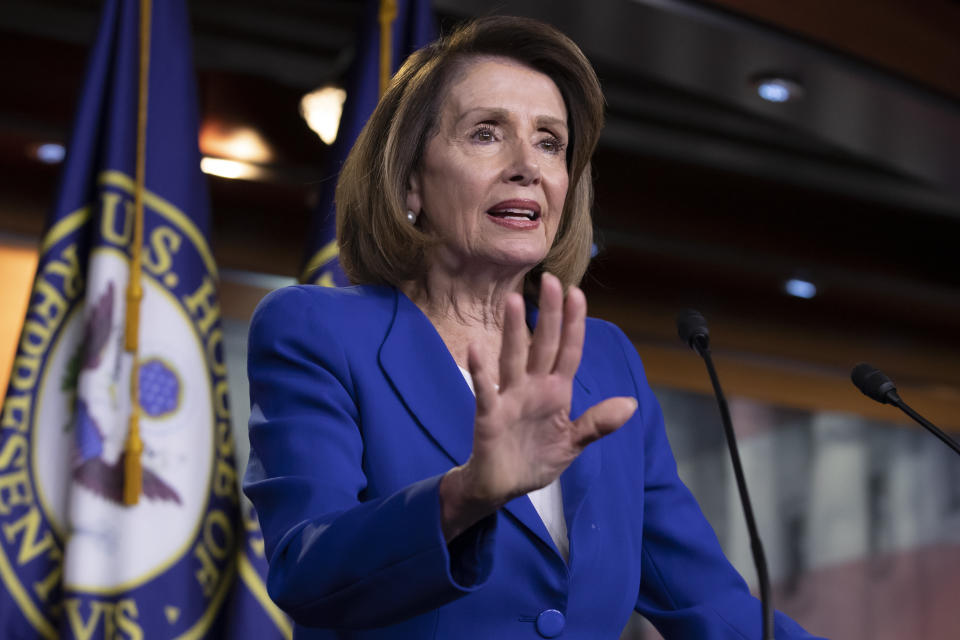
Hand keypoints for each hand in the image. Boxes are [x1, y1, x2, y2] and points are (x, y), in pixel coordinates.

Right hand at [439, 273, 637, 539]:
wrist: (503, 487)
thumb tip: (631, 403)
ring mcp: (510, 398)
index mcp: (556, 392)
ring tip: (513, 301)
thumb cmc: (536, 459)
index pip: (568, 351)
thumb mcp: (573, 444)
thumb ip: (597, 423)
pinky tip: (475, 348)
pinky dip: (481, 371)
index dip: (574, 324)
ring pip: (512, 358)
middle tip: (550, 280)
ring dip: (512, 331)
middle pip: (542, 345)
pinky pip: (485, 390)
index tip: (578, 293)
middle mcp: (532, 387)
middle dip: (548, 315)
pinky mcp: (489, 415)